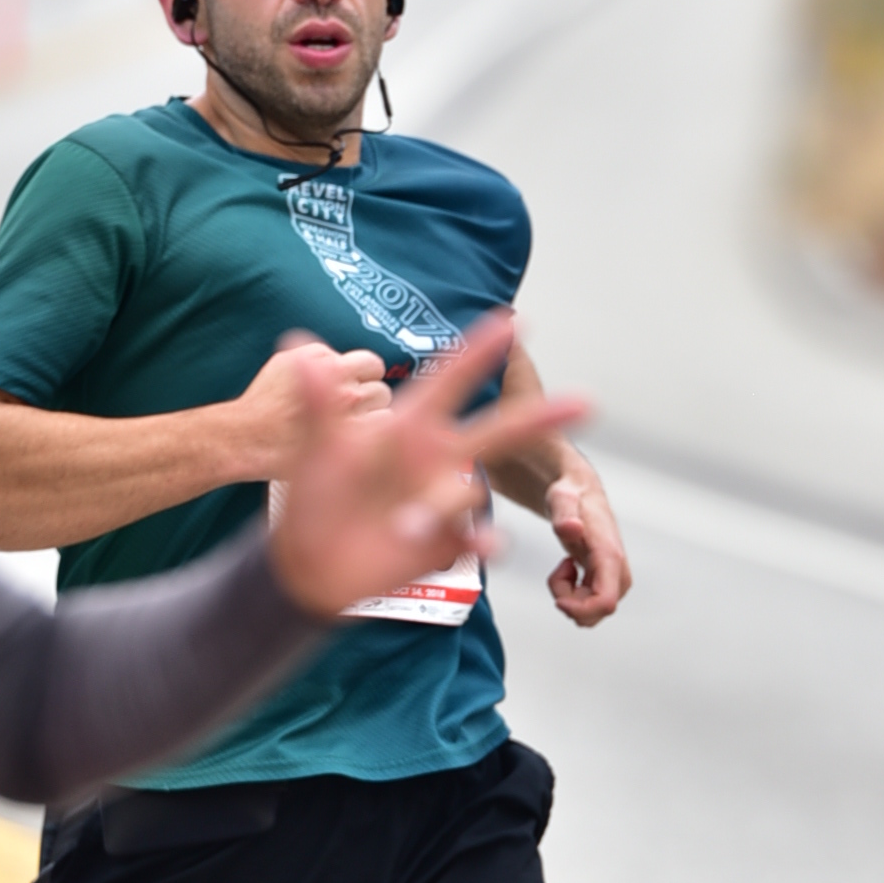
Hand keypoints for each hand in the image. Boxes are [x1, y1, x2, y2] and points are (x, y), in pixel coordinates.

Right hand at [236, 339, 389, 479]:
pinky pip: (380, 431)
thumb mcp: (286, 361)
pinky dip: (373, 437)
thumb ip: (317, 355)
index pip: (371, 364)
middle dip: (370, 400)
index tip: (357, 388)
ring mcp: (349, 411)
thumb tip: (338, 358)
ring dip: (374, 418)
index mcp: (328, 362)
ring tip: (353, 430)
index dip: (365, 377)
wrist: (248, 438)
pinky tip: (356, 444)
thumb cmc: (264, 404)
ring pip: (385, 410)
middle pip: (381, 389)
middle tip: (353, 414)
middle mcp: (342, 382)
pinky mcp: (350, 439)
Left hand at [269, 314, 586, 620]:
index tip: (514, 319)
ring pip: (471, 492)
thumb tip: (295, 342)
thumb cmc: (316, 496)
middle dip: (540, 418)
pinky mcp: (445, 543)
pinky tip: (491, 546)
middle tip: (588, 402)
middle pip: (498, 433)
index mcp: (411, 426)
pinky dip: (484, 542)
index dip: (479, 351)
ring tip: (402, 528)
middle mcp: (437, 459)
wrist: (310, 562)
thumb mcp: (316, 448)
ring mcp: (444, 501)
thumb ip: (319, 403)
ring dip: (446, 505)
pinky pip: (475, 540)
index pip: (450, 381)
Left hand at [543, 467, 630, 625]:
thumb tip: (571, 528)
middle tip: (559, 571)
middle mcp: (617, 571)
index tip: (557, 599)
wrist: (578, 492)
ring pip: (592, 611)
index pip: (605, 602)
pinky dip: (572, 593)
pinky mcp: (606, 581)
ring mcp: (614, 578)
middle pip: (598, 611)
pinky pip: (589, 604)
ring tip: (564, 566)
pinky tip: (570, 568)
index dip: (579, 609)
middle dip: (571, 602)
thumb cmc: (570, 495)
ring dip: (570, 597)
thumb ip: (564, 513)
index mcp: (610, 555)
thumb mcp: (561, 499)